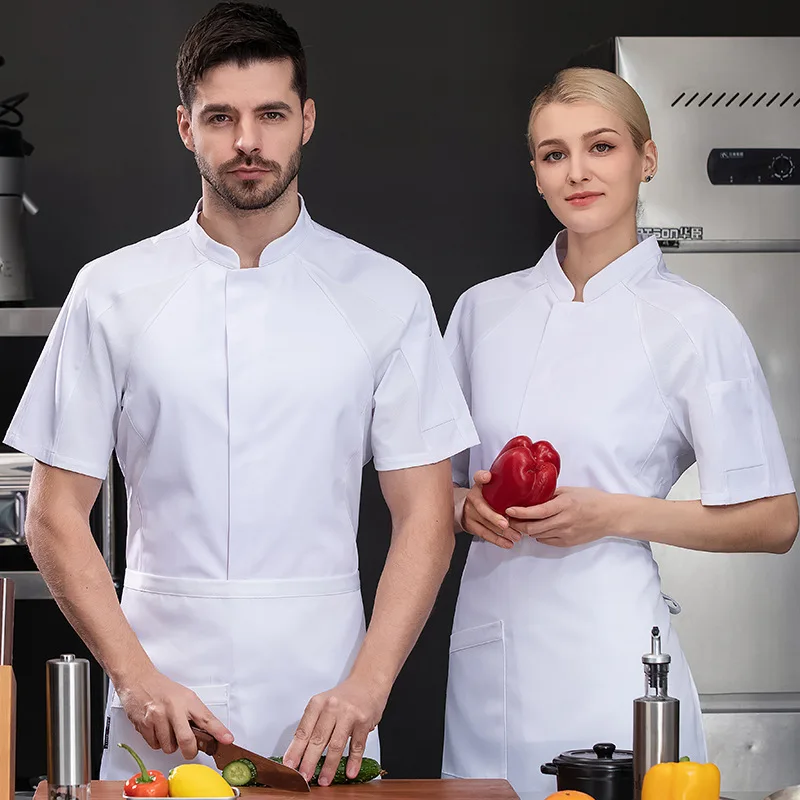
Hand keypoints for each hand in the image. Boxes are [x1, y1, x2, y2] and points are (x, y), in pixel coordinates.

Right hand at [116, 668, 232, 758]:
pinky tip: (156, 729)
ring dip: (170, 744)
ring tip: (168, 730)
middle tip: (190, 750)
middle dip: (190, 751)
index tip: (227, 739)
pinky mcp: (144, 724)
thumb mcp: (185, 696)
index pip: (207, 718)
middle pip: (186, 740)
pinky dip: (157, 742)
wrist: (139, 680)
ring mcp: (158, 717)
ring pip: (168, 746)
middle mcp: (174, 708)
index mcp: (188, 700)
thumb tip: (207, 734)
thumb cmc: (163, 689)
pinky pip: (154, 745)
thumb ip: (195, 714)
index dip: (219, 731)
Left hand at [282, 677, 387, 785]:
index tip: (289, 765)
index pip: (303, 730)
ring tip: (324, 780)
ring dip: (329, 766)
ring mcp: (349, 714)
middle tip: (304, 777)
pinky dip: (353, 761)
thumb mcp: (324, 704)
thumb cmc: (344, 697)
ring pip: (336, 744)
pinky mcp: (364, 721)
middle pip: (317, 739)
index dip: (295, 750)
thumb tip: (299, 753)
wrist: (368, 682)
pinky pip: (357, 745)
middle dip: (309, 761)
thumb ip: (313, 725)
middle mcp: (332, 707)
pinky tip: (349, 772)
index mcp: (317, 703)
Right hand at [461, 470, 521, 548]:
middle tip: (506, 524)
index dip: (482, 477)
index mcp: (480, 486)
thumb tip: (532, 484)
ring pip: (485, 524)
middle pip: (482, 508)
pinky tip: (508, 543)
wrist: (470, 507)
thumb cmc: (487, 496)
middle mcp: (473, 498)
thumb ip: (506, 484)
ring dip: (501, 532)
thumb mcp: (493, 486)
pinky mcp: (471, 525)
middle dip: (494, 517)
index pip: (478, 477)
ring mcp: (471, 513)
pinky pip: (484, 534)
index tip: (487, 477)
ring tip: (516, 536)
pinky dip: (497, 540)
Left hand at [506, 487, 618, 546]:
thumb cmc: (591, 499)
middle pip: (533, 528)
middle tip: (509, 519)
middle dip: (518, 525)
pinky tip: (537, 528)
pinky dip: (539, 535)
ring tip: (520, 523)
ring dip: (526, 531)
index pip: (537, 512)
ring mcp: (566, 534)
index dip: (520, 512)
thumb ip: (550, 494)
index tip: (508, 510)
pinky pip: (547, 541)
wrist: (610, 516)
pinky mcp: (568, 543)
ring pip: (538, 536)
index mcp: (564, 505)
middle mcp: (564, 521)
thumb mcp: (569, 491)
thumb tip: (530, 494)